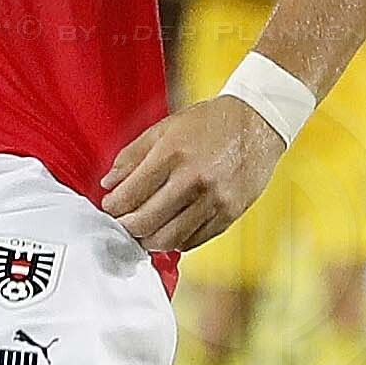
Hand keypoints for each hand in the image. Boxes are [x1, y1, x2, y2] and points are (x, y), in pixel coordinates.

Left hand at [99, 97, 284, 258]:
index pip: (130, 194)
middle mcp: (193, 179)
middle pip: (145, 222)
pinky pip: (194, 240)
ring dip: (148, 241)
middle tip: (122, 224)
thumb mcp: (164, 128)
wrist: (257, 123)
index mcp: (172, 154)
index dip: (113, 207)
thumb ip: (132, 155)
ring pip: (169, 239)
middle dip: (126, 228)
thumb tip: (108, 183)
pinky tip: (168, 231)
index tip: (110, 207)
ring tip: (142, 232)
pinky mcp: (230, 213)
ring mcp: (214, 199)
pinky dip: (175, 241)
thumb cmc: (208, 123)